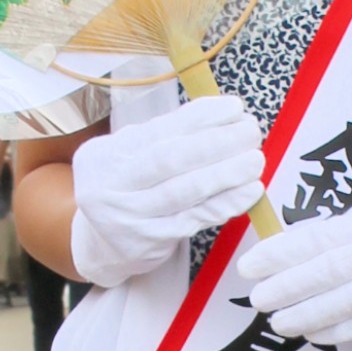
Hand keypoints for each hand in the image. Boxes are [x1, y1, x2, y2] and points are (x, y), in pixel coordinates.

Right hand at [70, 95, 264, 286]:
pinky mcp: (152, 242)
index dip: (199, 118)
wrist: (96, 243)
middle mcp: (113, 184)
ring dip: (226, 174)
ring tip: (255, 160)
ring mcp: (131, 216)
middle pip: (169, 160)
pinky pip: (195, 220)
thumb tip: (217, 114)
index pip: (157, 130)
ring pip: (184, 192)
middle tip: (250, 132)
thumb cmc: (121, 187)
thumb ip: (162, 137)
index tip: (232, 108)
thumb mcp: (126, 155)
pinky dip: (225, 204)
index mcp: (107, 154)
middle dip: (216, 143)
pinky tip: (248, 192)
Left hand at [238, 194, 351, 344]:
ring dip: (308, 313)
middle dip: (288, 284)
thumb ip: (345, 232)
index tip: (252, 263)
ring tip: (277, 320)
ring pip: (349, 299)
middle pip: (333, 268)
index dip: (283, 251)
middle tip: (256, 296)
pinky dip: (338, 328)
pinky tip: (312, 332)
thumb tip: (289, 248)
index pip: (323, 234)